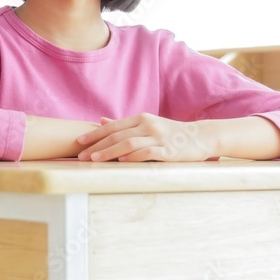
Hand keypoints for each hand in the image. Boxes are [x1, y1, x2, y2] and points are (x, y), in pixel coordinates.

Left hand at [75, 113, 215, 161]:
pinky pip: (147, 152)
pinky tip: (120, 161)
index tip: (79, 142)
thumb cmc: (171, 133)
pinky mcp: (168, 150)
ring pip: (128, 143)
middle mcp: (148, 125)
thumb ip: (125, 125)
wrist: (201, 137)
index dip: (94, 134)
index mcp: (141, 119)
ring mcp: (158, 137)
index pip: (112, 126)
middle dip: (97, 146)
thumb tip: (101, 121)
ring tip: (95, 160)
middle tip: (81, 155)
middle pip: (117, 135)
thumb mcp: (147, 125)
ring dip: (109, 152)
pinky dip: (132, 156)